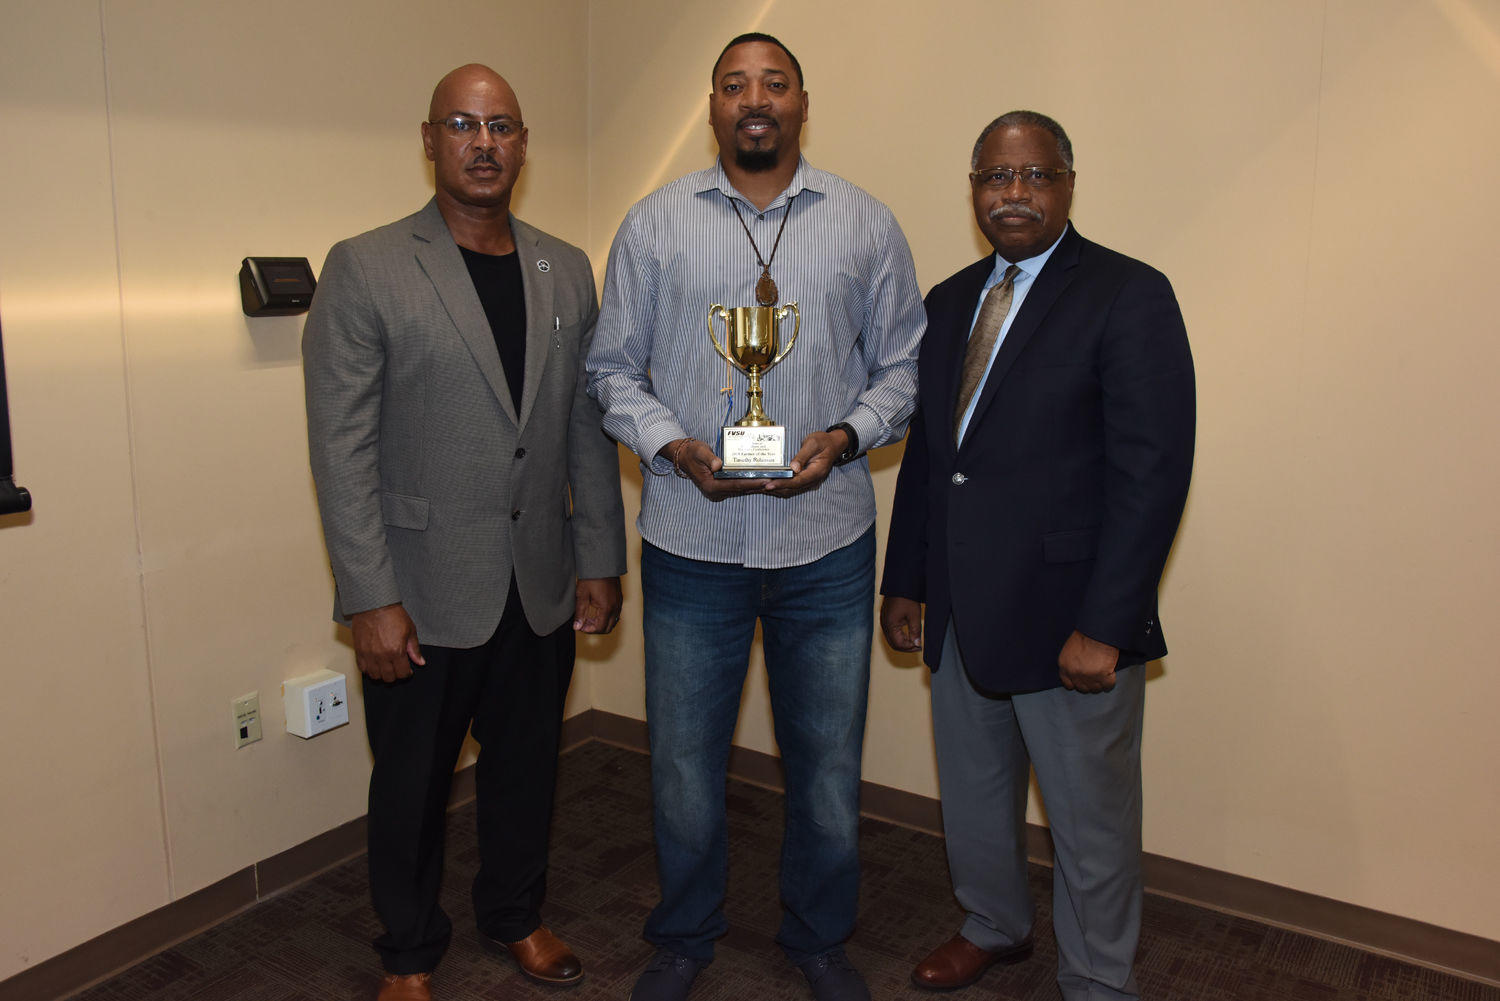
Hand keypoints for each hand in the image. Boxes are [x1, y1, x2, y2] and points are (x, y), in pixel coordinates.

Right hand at [351, 603, 423, 682]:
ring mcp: (368, 654)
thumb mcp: (410, 630)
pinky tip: (374, 664)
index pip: (402, 673)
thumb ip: (414, 649)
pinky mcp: (359, 651)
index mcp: (396, 651)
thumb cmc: (392, 614)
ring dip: (381, 674)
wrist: (374, 605)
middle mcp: (381, 655)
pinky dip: (368, 669)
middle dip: (395, 675)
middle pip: (388, 677)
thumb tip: (420, 662)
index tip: (407, 670)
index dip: (406, 673)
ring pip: (374, 675)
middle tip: (397, 668)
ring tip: (385, 666)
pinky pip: (362, 668)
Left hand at [574, 577, 622, 632]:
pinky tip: (597, 611)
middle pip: (608, 628)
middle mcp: (615, 607)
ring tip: (589, 617)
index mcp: (606, 607)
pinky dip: (606, 617)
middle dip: (595, 628)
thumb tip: (576, 627)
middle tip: (584, 623)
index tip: (580, 627)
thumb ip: (580, 613)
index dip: (589, 630)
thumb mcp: (582, 595)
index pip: (600, 628)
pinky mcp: (619, 599)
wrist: (602, 563)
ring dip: (601, 623)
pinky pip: (615, 614)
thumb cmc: (591, 577)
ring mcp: (619, 603)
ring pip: (612, 621)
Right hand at [661, 438, 775, 500]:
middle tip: (775, 482)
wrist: (684, 456)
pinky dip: (749, 484)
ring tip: (772, 482)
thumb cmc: (692, 452)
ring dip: (755, 486)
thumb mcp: (700, 451)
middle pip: (741, 490)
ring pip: (741, 490)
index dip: (751, 483)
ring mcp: (718, 492)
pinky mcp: (721, 489)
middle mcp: (715, 492)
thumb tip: (718, 465)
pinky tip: (761, 481)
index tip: (766, 481)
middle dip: (758, 486)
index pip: (735, 485)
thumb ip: (709, 458)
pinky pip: (738, 487)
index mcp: (710, 486)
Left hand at [764, 429, 848, 497]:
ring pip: (790, 490)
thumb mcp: (813, 443)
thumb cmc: (823, 441)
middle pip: (792, 489)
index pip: (797, 481)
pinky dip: (780, 486)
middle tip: (758, 486)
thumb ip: (802, 456)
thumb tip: (793, 468)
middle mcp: (813, 480)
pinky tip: (768, 484)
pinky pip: (791, 486)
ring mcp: (809, 481)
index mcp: (816, 471)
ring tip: (759, 487)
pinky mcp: (804, 480)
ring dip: (776, 489)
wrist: (833, 444)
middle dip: (775, 488)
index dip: (782, 484)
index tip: (769, 485)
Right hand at [880, 595, 922, 651]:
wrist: (899, 585)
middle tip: (918, 646)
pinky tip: (908, 636)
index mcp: (890, 625)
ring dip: (903, 643)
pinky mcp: (885, 620)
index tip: (920, 647)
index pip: (899, 644)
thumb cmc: (907, 598)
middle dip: (906, 647)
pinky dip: (899, 637)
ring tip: (914, 642)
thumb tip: (917, 644)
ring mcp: (883, 623)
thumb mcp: (914, 615)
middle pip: (894, 644)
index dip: (910, 648)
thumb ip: (916, 631)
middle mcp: (884, 625)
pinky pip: (890, 634)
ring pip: (892, 640)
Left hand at [1058, 629, 1118, 692]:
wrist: (1098, 630)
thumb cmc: (1085, 634)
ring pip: (1095, 689)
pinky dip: (1111, 682)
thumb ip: (1072, 662)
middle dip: (1089, 684)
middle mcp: (1074, 673)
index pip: (1068, 684)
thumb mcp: (1070, 648)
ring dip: (1100, 684)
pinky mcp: (1102, 676)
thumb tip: (1078, 671)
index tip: (1083, 681)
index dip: (1077, 683)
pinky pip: (1108, 686)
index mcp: (1064, 666)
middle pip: (1083, 688)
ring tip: (1104, 676)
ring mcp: (1088, 676)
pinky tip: (1111, 674)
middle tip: (1096, 678)